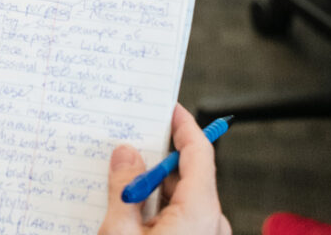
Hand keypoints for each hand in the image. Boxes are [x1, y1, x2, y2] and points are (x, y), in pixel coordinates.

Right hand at [98, 105, 230, 234]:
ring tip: (119, 194)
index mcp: (200, 213)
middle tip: (125, 152)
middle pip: (186, 177)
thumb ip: (124, 189)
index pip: (199, 152)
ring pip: (181, 201)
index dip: (184, 125)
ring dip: (154, 193)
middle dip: (155, 163)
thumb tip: (126, 155)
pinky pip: (182, 222)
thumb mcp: (121, 232)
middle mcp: (211, 225)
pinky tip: (130, 217)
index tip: (169, 108)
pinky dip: (158, 213)